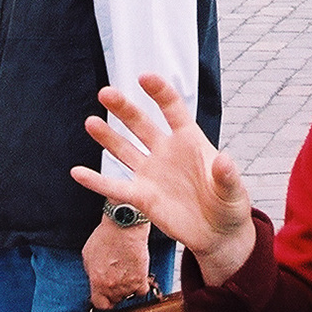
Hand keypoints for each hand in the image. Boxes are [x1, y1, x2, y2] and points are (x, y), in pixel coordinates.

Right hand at [71, 74, 255, 287]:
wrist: (218, 234)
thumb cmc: (229, 206)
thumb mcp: (233, 190)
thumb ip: (227, 175)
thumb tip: (223, 160)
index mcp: (190, 140)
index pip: (172, 108)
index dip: (159, 92)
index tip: (144, 77)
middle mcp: (166, 151)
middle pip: (141, 124)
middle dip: (124, 108)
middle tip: (105, 92)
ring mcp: (152, 173)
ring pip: (125, 150)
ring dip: (107, 137)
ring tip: (90, 122)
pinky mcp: (142, 197)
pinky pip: (116, 187)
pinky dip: (97, 181)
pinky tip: (77, 173)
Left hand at [82, 218, 152, 309]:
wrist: (124, 225)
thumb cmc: (106, 236)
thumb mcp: (88, 255)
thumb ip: (91, 272)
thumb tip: (94, 278)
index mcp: (97, 281)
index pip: (99, 304)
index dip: (102, 300)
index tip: (105, 296)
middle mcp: (112, 286)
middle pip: (114, 300)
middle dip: (114, 292)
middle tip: (116, 279)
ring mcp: (127, 284)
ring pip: (128, 296)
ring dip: (127, 288)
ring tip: (126, 273)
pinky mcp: (141, 278)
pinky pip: (142, 292)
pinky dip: (140, 287)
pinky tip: (137, 277)